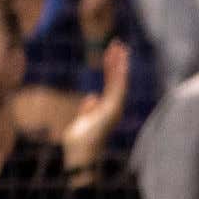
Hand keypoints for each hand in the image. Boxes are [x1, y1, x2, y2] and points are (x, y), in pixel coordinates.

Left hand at [61, 40, 130, 176]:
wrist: (80, 155)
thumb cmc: (79, 142)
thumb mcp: (82, 121)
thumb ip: (88, 109)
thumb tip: (91, 97)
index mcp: (106, 108)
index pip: (110, 83)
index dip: (111, 67)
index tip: (110, 52)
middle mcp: (113, 107)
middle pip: (116, 79)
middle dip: (117, 61)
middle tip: (117, 43)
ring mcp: (114, 108)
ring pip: (119, 81)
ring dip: (119, 64)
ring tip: (119, 47)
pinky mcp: (112, 110)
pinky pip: (117, 88)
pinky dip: (119, 74)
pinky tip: (119, 62)